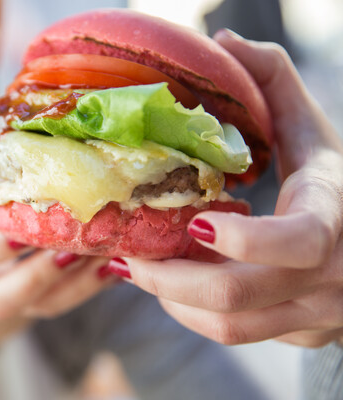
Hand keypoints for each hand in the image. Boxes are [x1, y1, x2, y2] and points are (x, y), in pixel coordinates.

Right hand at [0, 187, 115, 348]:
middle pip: (7, 297)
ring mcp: (15, 302)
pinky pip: (67, 302)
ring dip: (78, 283)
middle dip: (41, 274)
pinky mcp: (40, 305)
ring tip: (106, 256)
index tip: (18, 232)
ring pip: (43, 305)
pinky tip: (116, 266)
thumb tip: (16, 125)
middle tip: (74, 248)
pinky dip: (93, 285)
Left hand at [110, 29, 342, 346]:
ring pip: (227, 324)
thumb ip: (276, 84)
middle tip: (128, 255)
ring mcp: (311, 311)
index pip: (298, 242)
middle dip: (169, 277)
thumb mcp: (314, 134)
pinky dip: (188, 312)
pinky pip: (230, 331)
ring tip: (137, 268)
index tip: (191, 220)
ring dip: (170, 298)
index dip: (244, 240)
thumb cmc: (335, 185)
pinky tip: (165, 285)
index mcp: (333, 218)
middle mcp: (326, 276)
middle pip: (237, 295)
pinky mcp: (294, 330)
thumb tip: (226, 41)